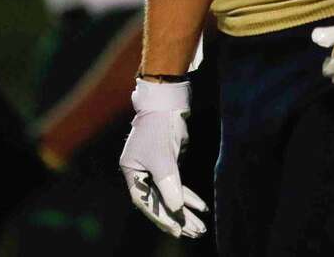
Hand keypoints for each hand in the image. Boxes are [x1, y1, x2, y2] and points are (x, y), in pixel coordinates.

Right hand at [119, 79, 206, 238]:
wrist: (168, 102)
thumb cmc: (160, 128)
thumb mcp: (163, 159)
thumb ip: (169, 185)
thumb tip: (176, 210)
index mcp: (132, 171)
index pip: (145, 201)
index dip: (160, 216)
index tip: (176, 229)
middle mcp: (141, 172)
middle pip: (159, 201)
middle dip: (177, 218)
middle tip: (194, 232)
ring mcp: (155, 168)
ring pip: (170, 195)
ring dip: (185, 210)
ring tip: (200, 227)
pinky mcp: (168, 163)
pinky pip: (178, 185)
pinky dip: (188, 196)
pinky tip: (201, 206)